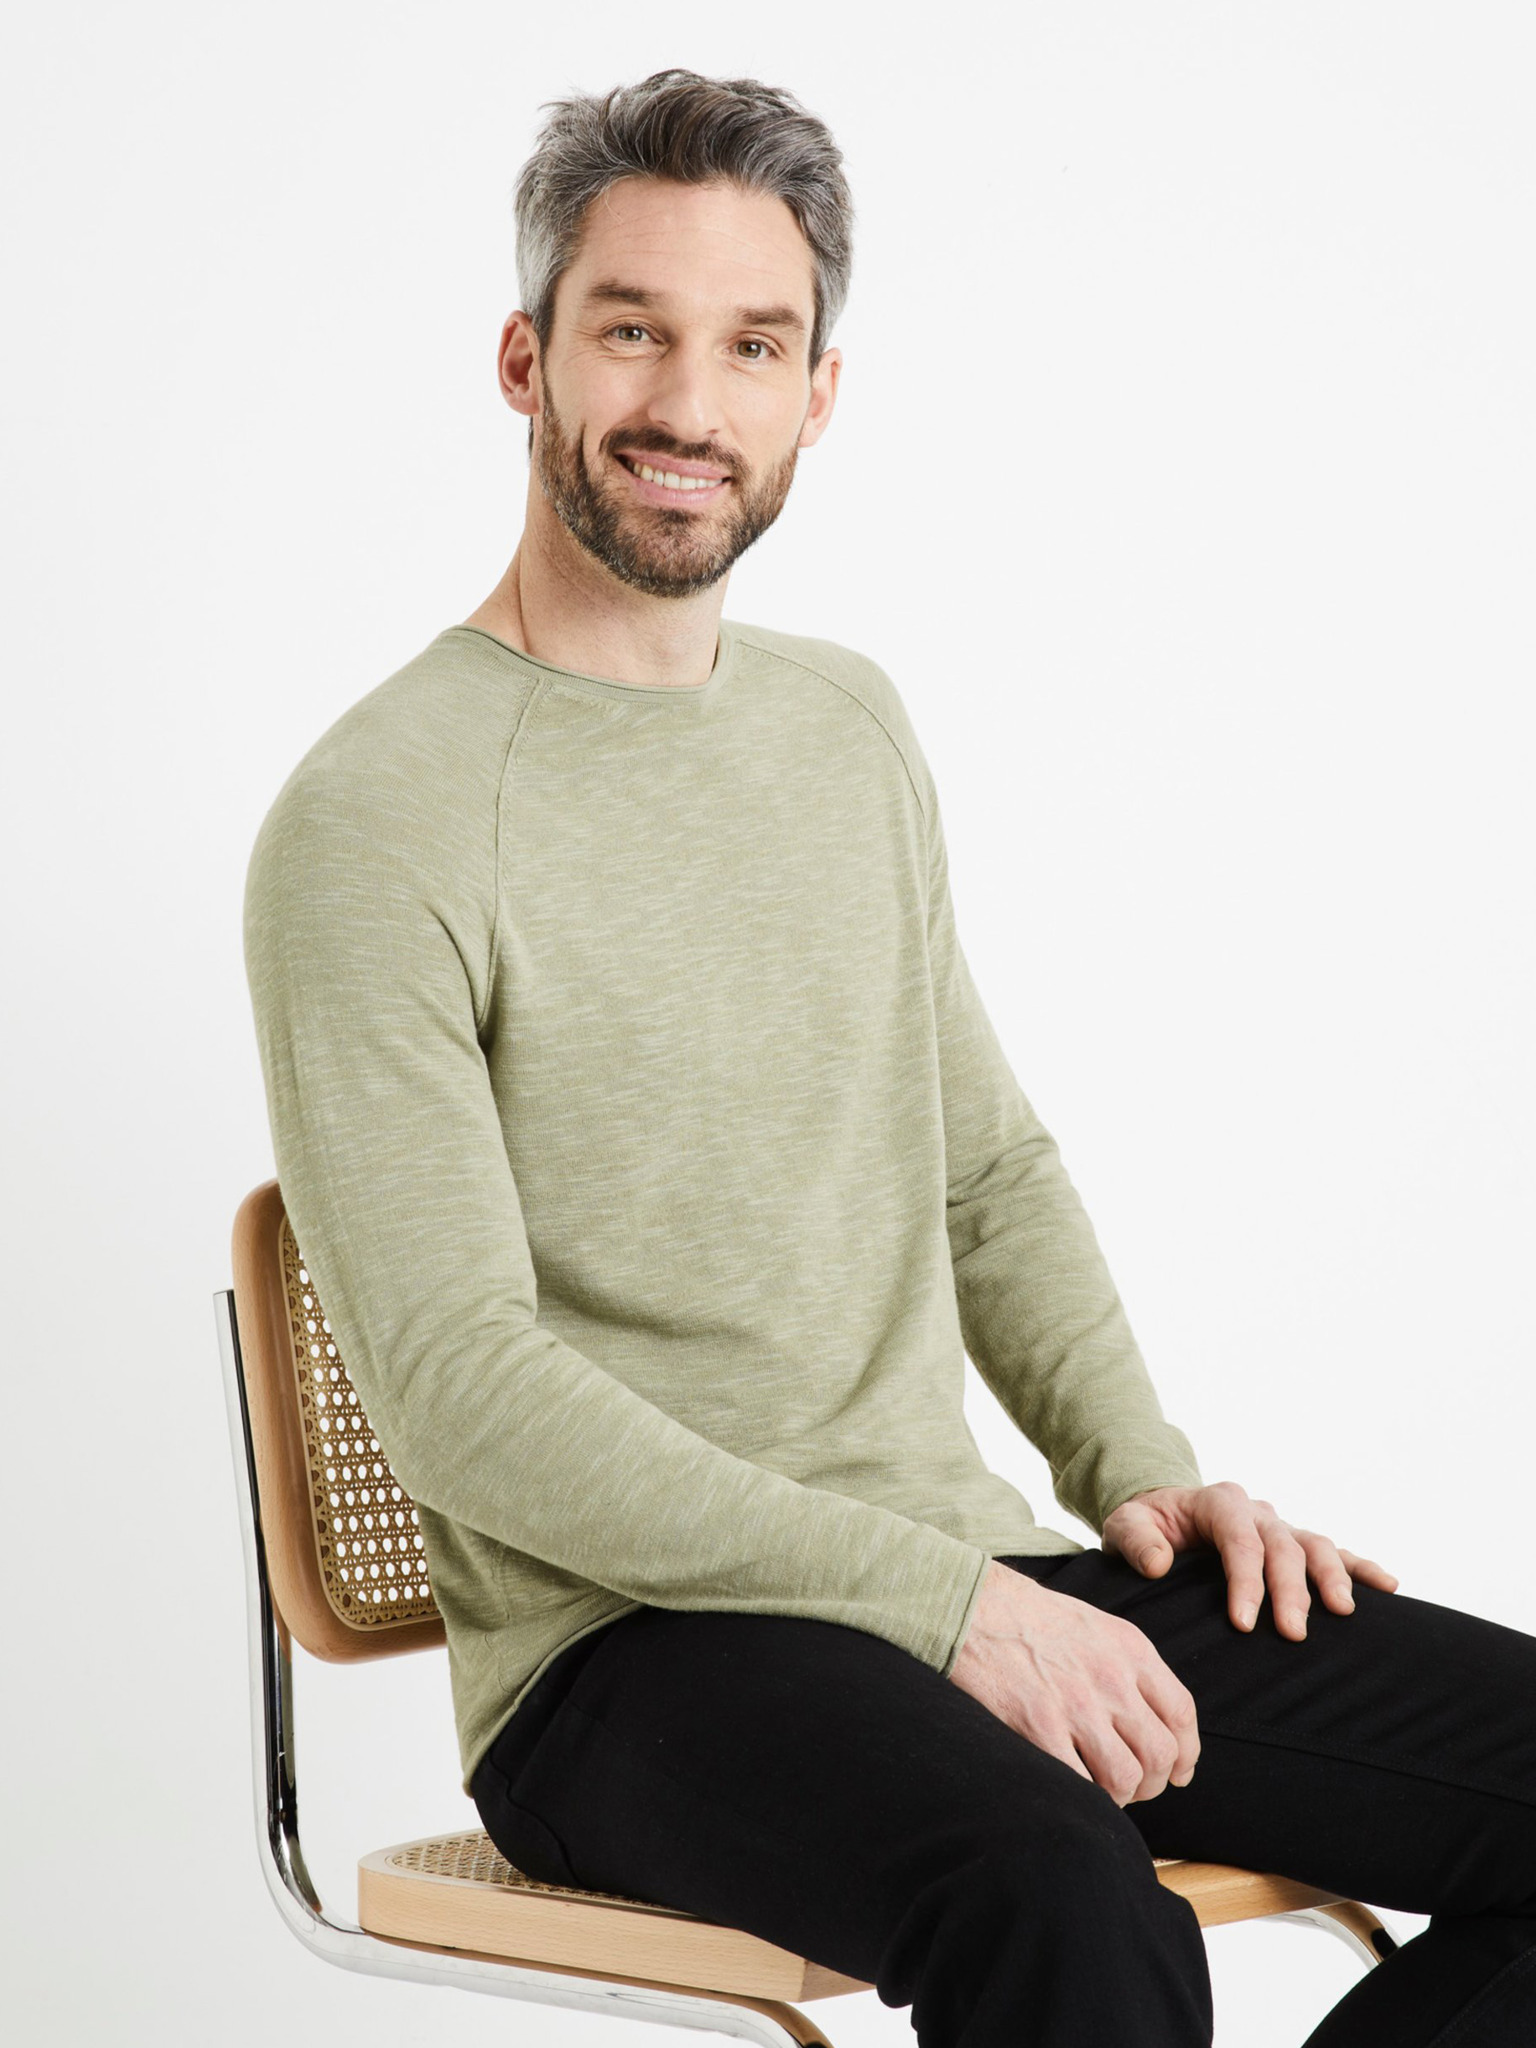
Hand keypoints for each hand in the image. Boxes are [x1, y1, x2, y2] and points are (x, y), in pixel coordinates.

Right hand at [949, 1560, 1200, 1806]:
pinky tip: (1075, 1789)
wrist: (974, 1607)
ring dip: (1121, 1796)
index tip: (1178, 1772)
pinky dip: (1087, 1799)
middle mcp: (1111, 1678)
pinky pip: (1084, 1785)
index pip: (1181, 1714)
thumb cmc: (1033, 1619)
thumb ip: (1131, 1669)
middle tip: (1135, 1787)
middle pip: (1161, 1753)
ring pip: (1128, 1777)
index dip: (1186, 1754)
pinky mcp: (1040, 1727)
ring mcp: (1077, 1704)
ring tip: (1104, 1792)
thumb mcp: (1098, 1627)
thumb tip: (1156, 1721)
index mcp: (1131, 1650)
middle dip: (1154, 1782)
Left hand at [1101, 1480, 1400, 1640]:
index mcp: (1217, 1502)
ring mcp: (1279, 1526)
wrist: (1162, 1513)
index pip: (1238, 1539)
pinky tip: (1389, 1585)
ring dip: (1332, 1578)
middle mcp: (1255, 1510)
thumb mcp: (1124, 1526)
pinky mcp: (1294, 1544)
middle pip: (1282, 1547)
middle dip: (1290, 1590)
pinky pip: (1334, 1552)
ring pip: (1315, 1545)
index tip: (1245, 1623)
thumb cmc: (1144, 1526)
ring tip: (1344, 1612)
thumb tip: (1157, 1564)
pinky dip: (1360, 1567)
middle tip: (1294, 1634)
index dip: (1245, 1580)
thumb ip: (1136, 1540)